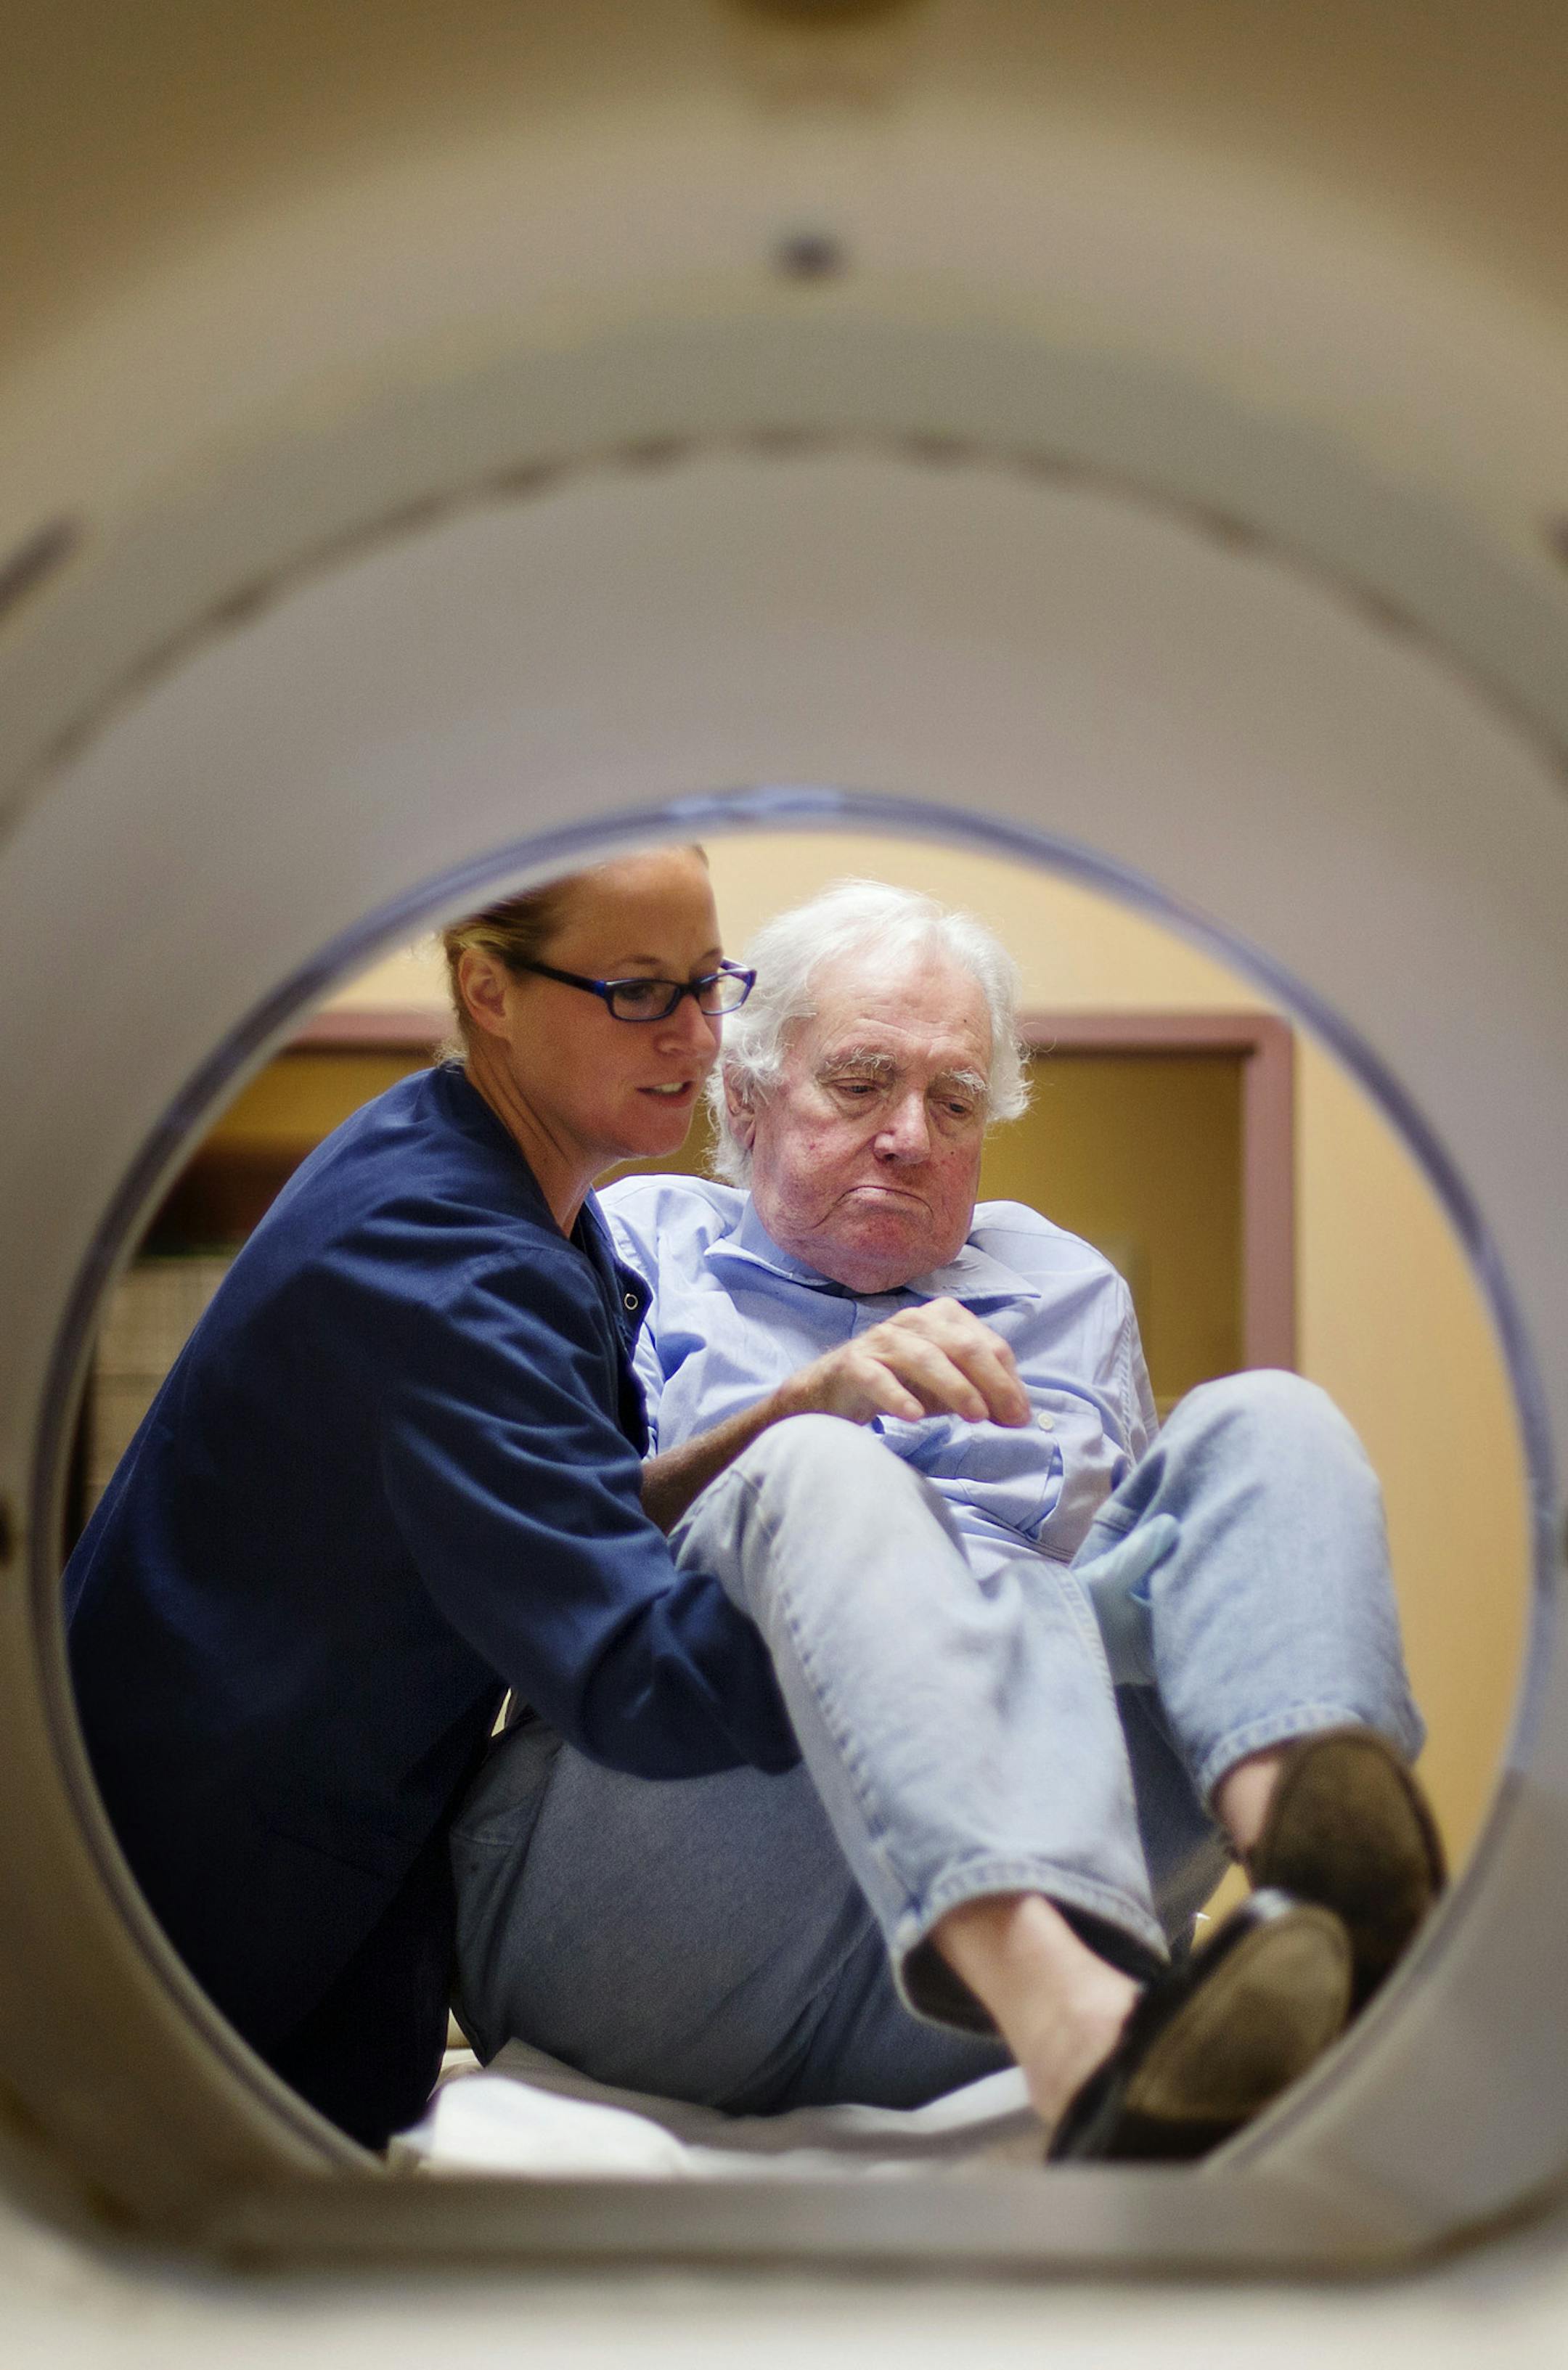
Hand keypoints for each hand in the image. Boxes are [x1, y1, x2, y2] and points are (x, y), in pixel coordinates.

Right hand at [774, 1298, 1030, 1429]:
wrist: (836, 1388)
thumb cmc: (901, 1382)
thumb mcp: (948, 1387)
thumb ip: (982, 1393)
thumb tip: (1019, 1416)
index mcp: (943, 1318)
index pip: (986, 1344)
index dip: (1008, 1380)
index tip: (1020, 1416)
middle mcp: (914, 1321)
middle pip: (961, 1345)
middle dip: (990, 1382)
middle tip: (1006, 1418)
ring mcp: (882, 1340)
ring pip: (924, 1358)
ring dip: (955, 1388)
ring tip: (975, 1417)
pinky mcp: (853, 1363)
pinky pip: (877, 1377)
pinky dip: (897, 1395)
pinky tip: (915, 1416)